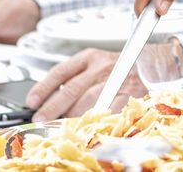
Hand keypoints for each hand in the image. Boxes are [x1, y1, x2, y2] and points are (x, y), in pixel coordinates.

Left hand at [26, 49, 144, 120]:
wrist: (150, 65)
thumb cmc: (117, 68)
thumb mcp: (94, 64)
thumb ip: (73, 77)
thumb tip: (47, 99)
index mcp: (90, 57)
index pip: (61, 71)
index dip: (43, 87)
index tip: (32, 102)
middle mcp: (102, 66)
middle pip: (72, 89)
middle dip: (53, 107)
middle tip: (41, 119)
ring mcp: (116, 80)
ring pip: (88, 101)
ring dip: (71, 116)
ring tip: (59, 125)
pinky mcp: (129, 94)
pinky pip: (108, 109)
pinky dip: (95, 119)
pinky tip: (85, 125)